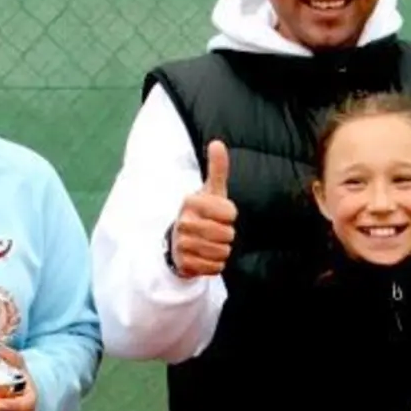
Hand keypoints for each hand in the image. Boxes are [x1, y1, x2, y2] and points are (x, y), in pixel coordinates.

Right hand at [170, 140, 236, 278]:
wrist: (180, 242)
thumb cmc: (202, 213)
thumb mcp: (211, 191)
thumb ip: (217, 168)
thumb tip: (217, 143)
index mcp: (191, 202)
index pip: (229, 213)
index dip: (230, 216)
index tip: (220, 214)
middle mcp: (184, 222)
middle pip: (227, 234)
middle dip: (227, 235)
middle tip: (215, 231)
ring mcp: (182, 243)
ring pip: (222, 251)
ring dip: (222, 250)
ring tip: (210, 243)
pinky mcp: (184, 263)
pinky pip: (215, 267)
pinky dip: (215, 264)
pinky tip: (206, 256)